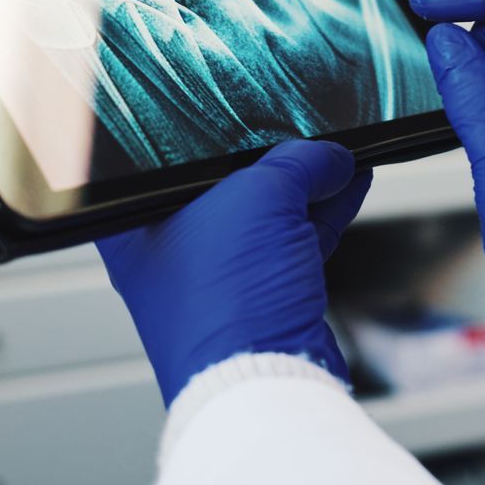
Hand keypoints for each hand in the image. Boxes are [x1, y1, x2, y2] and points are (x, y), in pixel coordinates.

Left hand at [96, 140, 372, 405]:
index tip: (241, 102)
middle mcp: (169, 248)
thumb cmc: (227, 300)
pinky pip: (292, 237)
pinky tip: (348, 182)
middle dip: (269, 152)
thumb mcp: (259, 198)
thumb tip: (329, 155)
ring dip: (306, 181)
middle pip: (223, 180)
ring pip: (266, 210)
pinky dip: (321, 211)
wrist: (266, 382)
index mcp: (136, 223)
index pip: (167, 154)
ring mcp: (218, 273)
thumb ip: (296, 161)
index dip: (207, 125)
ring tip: (340, 150)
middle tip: (302, 122)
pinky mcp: (261, 293)